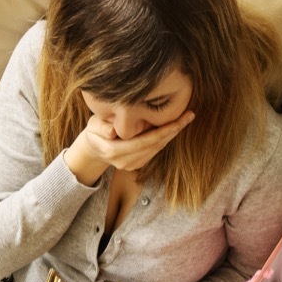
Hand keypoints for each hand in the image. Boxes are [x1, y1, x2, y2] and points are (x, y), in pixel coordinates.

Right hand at [64, 111, 194, 185]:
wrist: (92, 149)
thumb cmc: (93, 131)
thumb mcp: (92, 125)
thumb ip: (101, 127)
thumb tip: (112, 132)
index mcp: (113, 151)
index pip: (144, 140)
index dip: (163, 129)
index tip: (179, 118)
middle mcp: (124, 162)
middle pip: (155, 145)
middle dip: (173, 130)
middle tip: (189, 115)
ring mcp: (131, 166)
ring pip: (157, 148)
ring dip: (172, 134)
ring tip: (185, 118)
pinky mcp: (137, 165)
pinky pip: (155, 151)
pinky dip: (165, 139)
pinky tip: (173, 127)